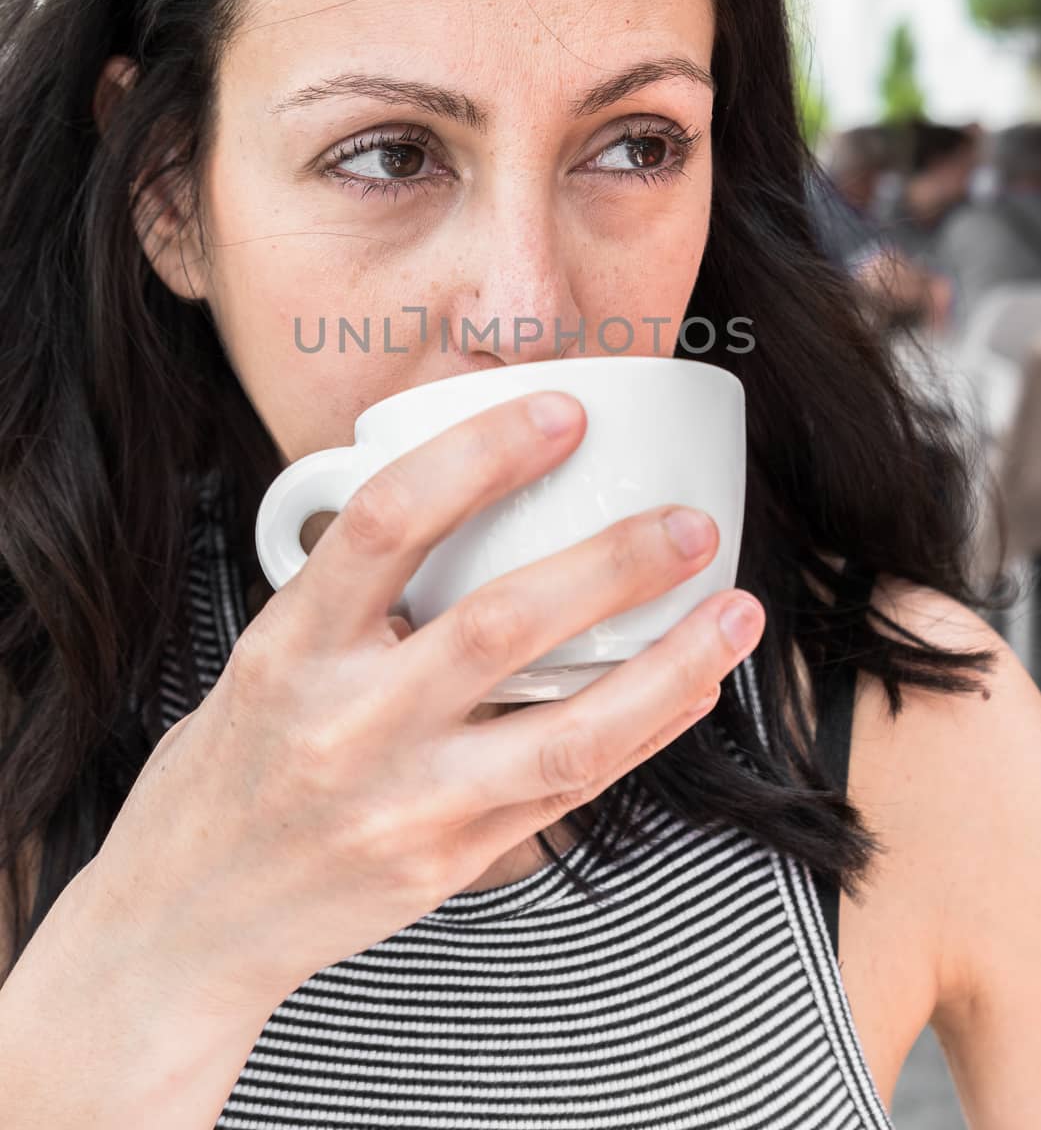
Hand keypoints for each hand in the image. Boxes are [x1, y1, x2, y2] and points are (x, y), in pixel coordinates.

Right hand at [80, 390, 763, 1009]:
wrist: (187, 921)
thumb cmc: (231, 767)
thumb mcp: (263, 654)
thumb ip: (352, 589)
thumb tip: (463, 492)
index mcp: (292, 646)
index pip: (388, 522)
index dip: (483, 454)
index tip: (564, 414)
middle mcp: (348, 723)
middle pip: (500, 623)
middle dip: (613, 564)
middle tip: (688, 523)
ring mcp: (405, 803)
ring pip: (567, 732)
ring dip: (671, 665)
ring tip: (737, 611)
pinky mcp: (447, 864)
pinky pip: (570, 790)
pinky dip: (644, 731)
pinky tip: (694, 686)